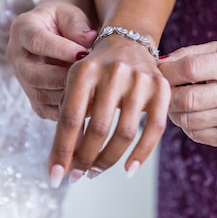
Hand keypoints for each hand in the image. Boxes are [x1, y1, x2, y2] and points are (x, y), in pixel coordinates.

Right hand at [6, 2, 97, 120]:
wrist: (55, 31)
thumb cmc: (64, 20)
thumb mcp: (71, 14)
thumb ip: (78, 26)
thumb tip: (89, 40)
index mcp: (22, 29)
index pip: (36, 42)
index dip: (60, 50)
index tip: (84, 53)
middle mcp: (16, 55)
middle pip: (33, 75)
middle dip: (62, 78)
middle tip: (87, 77)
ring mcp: (21, 78)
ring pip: (39, 95)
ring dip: (65, 94)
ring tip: (90, 90)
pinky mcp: (31, 96)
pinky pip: (45, 109)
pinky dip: (65, 108)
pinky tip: (86, 103)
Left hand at [48, 35, 169, 186]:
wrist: (128, 41)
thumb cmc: (96, 70)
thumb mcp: (75, 82)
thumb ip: (69, 116)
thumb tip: (64, 161)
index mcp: (85, 70)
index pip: (70, 118)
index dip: (61, 151)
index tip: (54, 176)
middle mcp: (113, 72)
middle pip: (98, 129)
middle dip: (85, 159)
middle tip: (77, 176)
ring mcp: (140, 79)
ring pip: (125, 133)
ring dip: (108, 160)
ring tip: (96, 171)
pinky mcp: (161, 88)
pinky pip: (154, 129)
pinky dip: (141, 154)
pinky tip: (128, 169)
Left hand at [158, 42, 216, 147]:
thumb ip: (191, 53)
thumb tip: (161, 62)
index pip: (191, 68)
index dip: (168, 70)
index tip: (159, 70)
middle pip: (187, 98)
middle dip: (166, 94)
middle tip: (161, 89)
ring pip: (187, 120)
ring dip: (172, 111)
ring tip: (174, 101)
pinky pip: (196, 134)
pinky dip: (186, 124)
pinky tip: (189, 114)